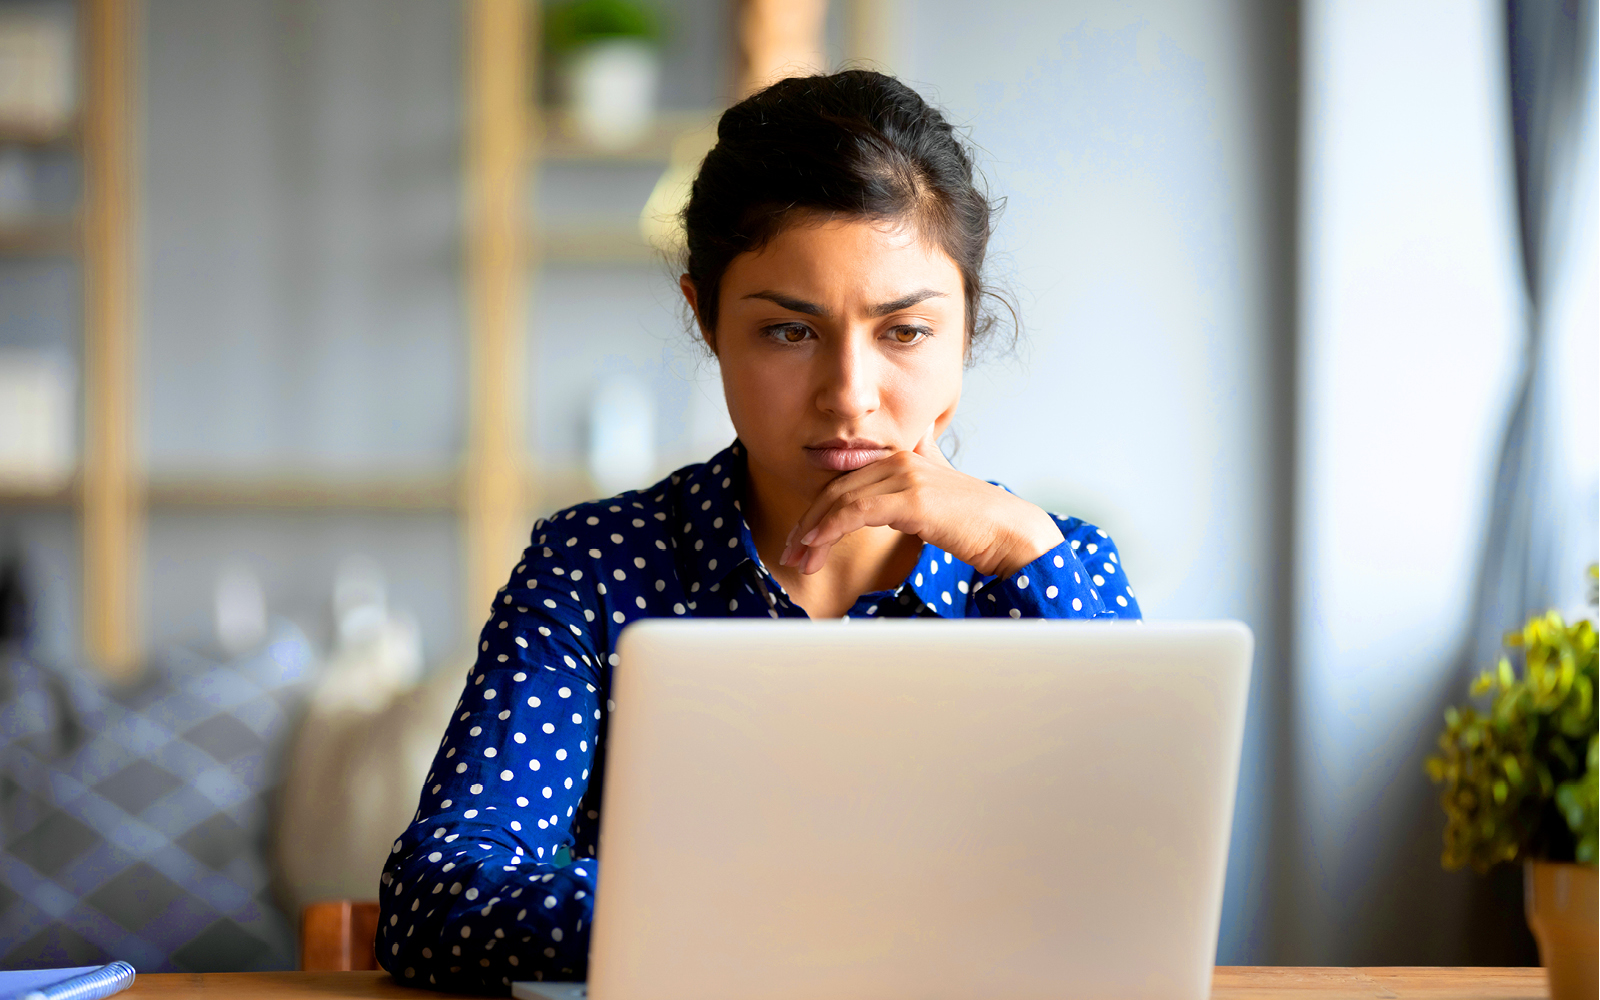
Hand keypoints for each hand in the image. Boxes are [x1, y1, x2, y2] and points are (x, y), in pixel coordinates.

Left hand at [778, 424, 1064, 577]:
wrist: (1010, 532)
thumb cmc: (976, 520)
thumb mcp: (940, 486)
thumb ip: (924, 461)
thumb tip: (920, 437)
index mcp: (901, 458)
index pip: (843, 481)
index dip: (817, 510)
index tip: (800, 540)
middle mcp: (899, 461)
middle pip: (834, 490)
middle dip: (807, 525)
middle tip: (791, 555)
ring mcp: (905, 477)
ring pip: (840, 501)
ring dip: (812, 534)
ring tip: (800, 561)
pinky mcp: (911, 499)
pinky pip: (855, 511)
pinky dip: (829, 529)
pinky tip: (816, 547)